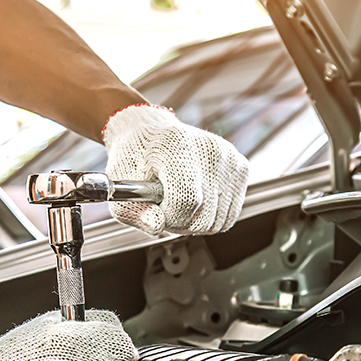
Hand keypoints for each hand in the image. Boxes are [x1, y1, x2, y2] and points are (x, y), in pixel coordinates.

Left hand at [104, 104, 247, 235]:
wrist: (150, 134)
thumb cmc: (134, 160)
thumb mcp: (120, 186)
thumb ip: (134, 211)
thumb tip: (157, 226)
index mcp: (177, 145)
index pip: (187, 201)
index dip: (169, 217)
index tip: (157, 208)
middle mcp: (210, 148)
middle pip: (205, 216)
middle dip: (181, 222)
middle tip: (166, 207)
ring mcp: (229, 158)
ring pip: (218, 221)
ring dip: (196, 222)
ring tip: (179, 203)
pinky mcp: (241, 167)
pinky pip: (229, 215)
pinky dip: (211, 217)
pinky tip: (196, 201)